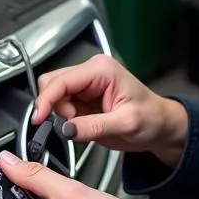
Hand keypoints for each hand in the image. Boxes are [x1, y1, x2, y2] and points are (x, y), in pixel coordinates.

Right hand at [32, 53, 187, 166]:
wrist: (160, 127)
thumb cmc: (152, 118)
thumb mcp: (126, 124)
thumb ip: (94, 126)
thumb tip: (67, 129)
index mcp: (102, 70)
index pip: (62, 80)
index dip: (46, 99)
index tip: (39, 118)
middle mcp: (92, 73)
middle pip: (52, 84)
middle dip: (56, 107)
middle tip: (72, 125)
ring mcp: (86, 85)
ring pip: (54, 95)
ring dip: (62, 114)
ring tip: (84, 126)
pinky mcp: (84, 98)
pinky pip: (62, 107)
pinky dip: (66, 119)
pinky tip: (83, 125)